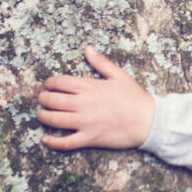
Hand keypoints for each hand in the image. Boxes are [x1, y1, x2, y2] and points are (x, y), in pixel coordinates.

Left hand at [37, 45, 154, 150]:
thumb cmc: (136, 98)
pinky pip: (66, 142)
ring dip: (43, 116)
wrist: (149, 121)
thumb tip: (87, 49)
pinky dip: (53, 142)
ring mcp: (85, 122)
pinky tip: (45, 139)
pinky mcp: (89, 138)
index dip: (50, 83)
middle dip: (43, 98)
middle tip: (43, 99)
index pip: (60, 82)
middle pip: (52, 100)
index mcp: (90, 87)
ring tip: (41, 114)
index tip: (48, 85)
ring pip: (54, 120)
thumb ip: (101, 63)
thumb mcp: (120, 76)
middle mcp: (84, 104)